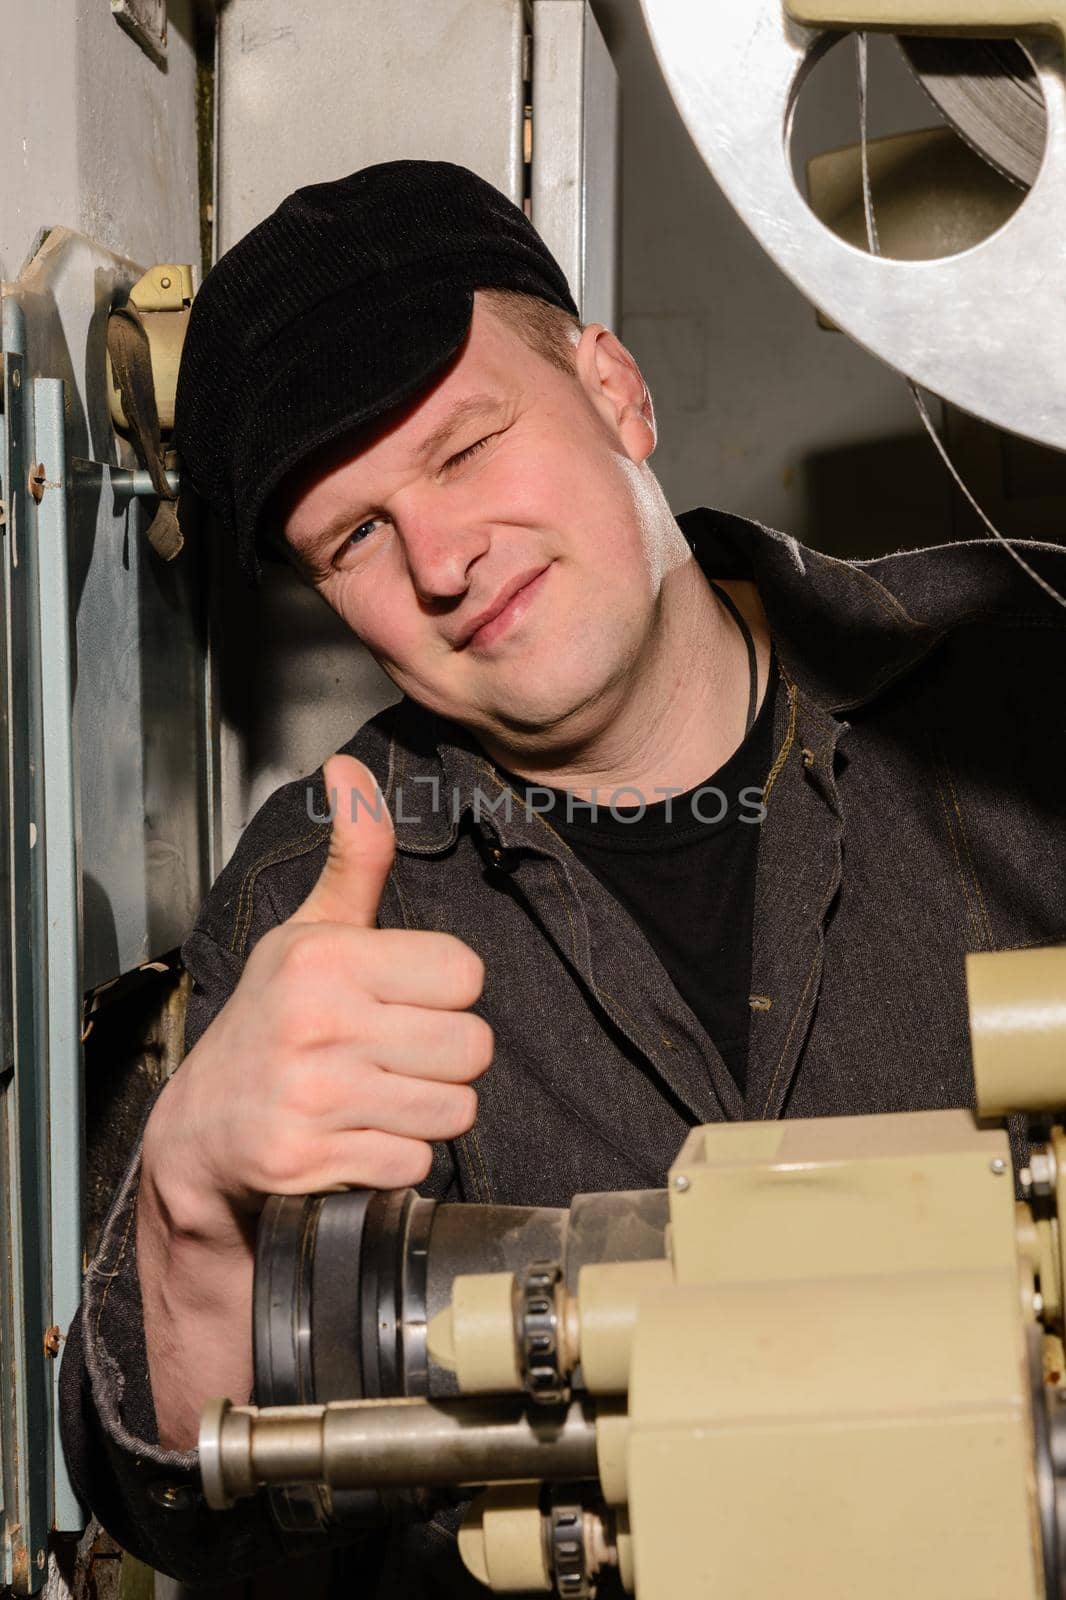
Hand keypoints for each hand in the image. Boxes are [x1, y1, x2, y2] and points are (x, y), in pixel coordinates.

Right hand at [142, 753, 492, 1232]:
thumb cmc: (272, 1021)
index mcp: (327, 956)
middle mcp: (319, 1020)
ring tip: (379, 1094)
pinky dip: (398, 1158)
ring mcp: (313, 1095)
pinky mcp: (310, 1159)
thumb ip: (354, 856)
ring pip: (455, 1109)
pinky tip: (358, 1136)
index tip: (406, 1000)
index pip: (466, 973)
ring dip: (428, 1111)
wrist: (201, 1131)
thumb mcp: (310, 932)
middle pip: (473, 1047)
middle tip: (397, 1056)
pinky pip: (417, 1162)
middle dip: (446, 1058)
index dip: (446, 992)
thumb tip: (349, 767)